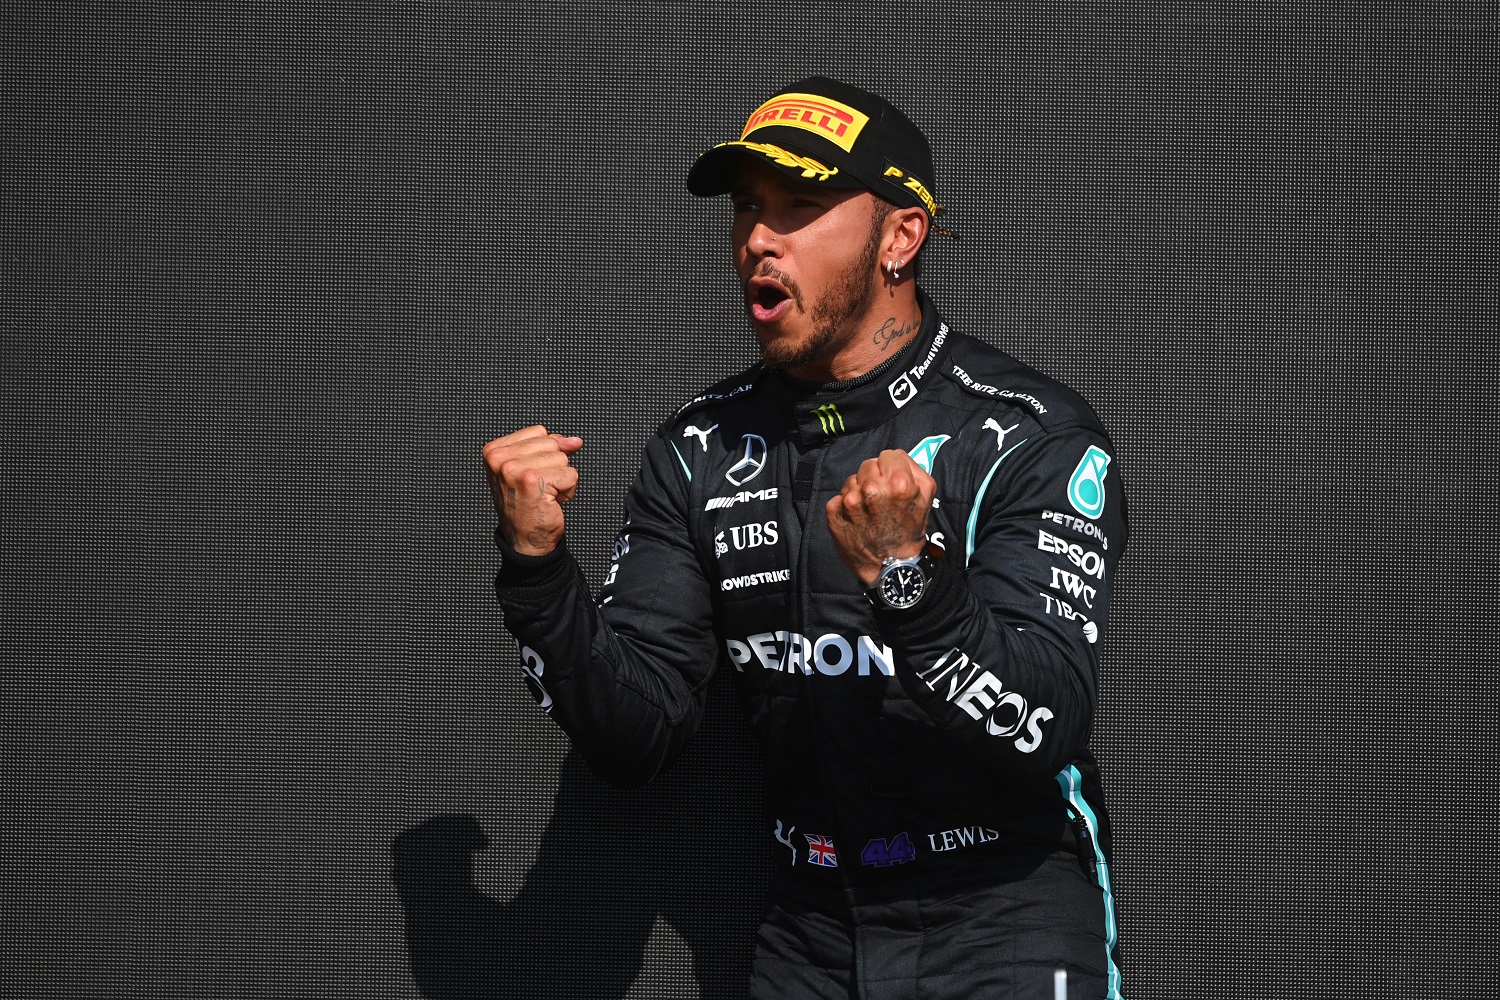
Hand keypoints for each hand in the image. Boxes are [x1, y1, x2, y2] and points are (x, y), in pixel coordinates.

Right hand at [482, 425, 584, 556]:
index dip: (546, 453)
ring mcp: (513, 469)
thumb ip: (550, 447)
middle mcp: (499, 459)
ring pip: (562, 458)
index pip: (539, 432)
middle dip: (554, 466)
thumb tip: (574, 441)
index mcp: (494, 451)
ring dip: (561, 479)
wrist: (525, 540)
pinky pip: (570, 474)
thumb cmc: (526, 505)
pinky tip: (550, 501)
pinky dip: (567, 491)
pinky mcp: (532, 481)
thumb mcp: (531, 467)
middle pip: (551, 443)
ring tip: (543, 494)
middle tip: (537, 487)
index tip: (532, 474)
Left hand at [825, 450, 935, 586]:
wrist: (890, 567)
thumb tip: (895, 455)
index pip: (887, 455)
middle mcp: (872, 489)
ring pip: (852, 479)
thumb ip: (913, 468)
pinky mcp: (834, 512)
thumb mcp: (926, 497)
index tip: (892, 483)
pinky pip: (839, 496)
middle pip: (868, 464)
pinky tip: (857, 519)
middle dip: (874, 478)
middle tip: (881, 499)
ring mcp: (850, 500)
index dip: (891, 468)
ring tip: (870, 511)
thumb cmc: (909, 531)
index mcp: (899, 483)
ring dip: (859, 491)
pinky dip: (845, 506)